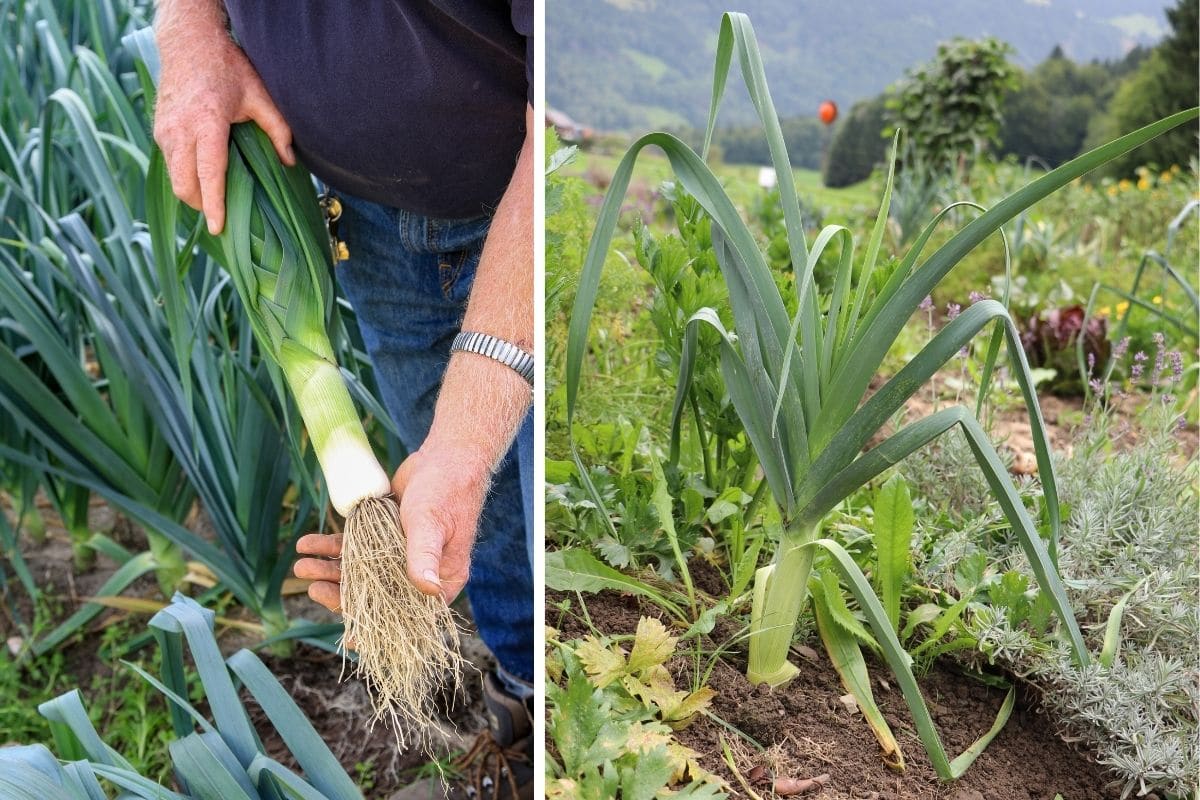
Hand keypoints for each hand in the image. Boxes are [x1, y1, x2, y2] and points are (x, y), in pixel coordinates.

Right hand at [153, 2, 293, 234]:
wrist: (188, 43)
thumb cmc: (227, 68)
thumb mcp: (259, 95)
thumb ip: (278, 131)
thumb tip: (290, 163)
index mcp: (206, 123)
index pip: (208, 175)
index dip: (214, 205)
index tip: (219, 228)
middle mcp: (180, 131)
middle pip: (185, 186)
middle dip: (203, 206)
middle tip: (226, 214)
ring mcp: (164, 131)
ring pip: (175, 179)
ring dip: (194, 192)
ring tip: (217, 196)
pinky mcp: (158, 131)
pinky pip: (171, 165)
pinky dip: (187, 176)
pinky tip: (205, 174)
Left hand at [294, 443, 491, 611]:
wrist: (446, 458)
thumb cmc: (447, 492)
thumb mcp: (432, 525)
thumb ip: (425, 557)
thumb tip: (428, 590)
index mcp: (439, 580)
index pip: (407, 614)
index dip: (379, 627)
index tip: (350, 639)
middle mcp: (417, 572)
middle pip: (375, 595)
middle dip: (340, 593)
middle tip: (312, 589)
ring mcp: (397, 554)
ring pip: (359, 571)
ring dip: (328, 570)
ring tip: (300, 566)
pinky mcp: (383, 534)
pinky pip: (353, 547)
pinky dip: (330, 547)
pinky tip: (307, 543)